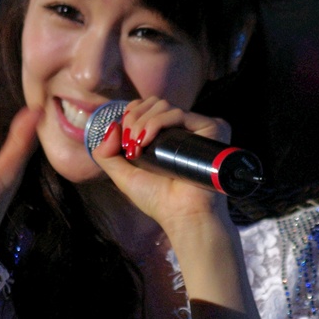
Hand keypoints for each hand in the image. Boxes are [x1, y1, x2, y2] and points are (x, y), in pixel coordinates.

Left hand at [90, 97, 232, 239]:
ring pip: (163, 105)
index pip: (149, 106)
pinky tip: (146, 141)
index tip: (124, 136)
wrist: (183, 215)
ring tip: (137, 147)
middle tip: (130, 144)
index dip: (132, 113)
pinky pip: (178, 113)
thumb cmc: (158, 200)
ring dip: (142, 122)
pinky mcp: (211, 128)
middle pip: (154, 102)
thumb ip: (106, 154)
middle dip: (134, 119)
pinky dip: (156, 122)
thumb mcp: (123, 176)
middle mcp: (185, 128)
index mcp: (169, 134)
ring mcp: (198, 127)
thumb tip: (111, 126)